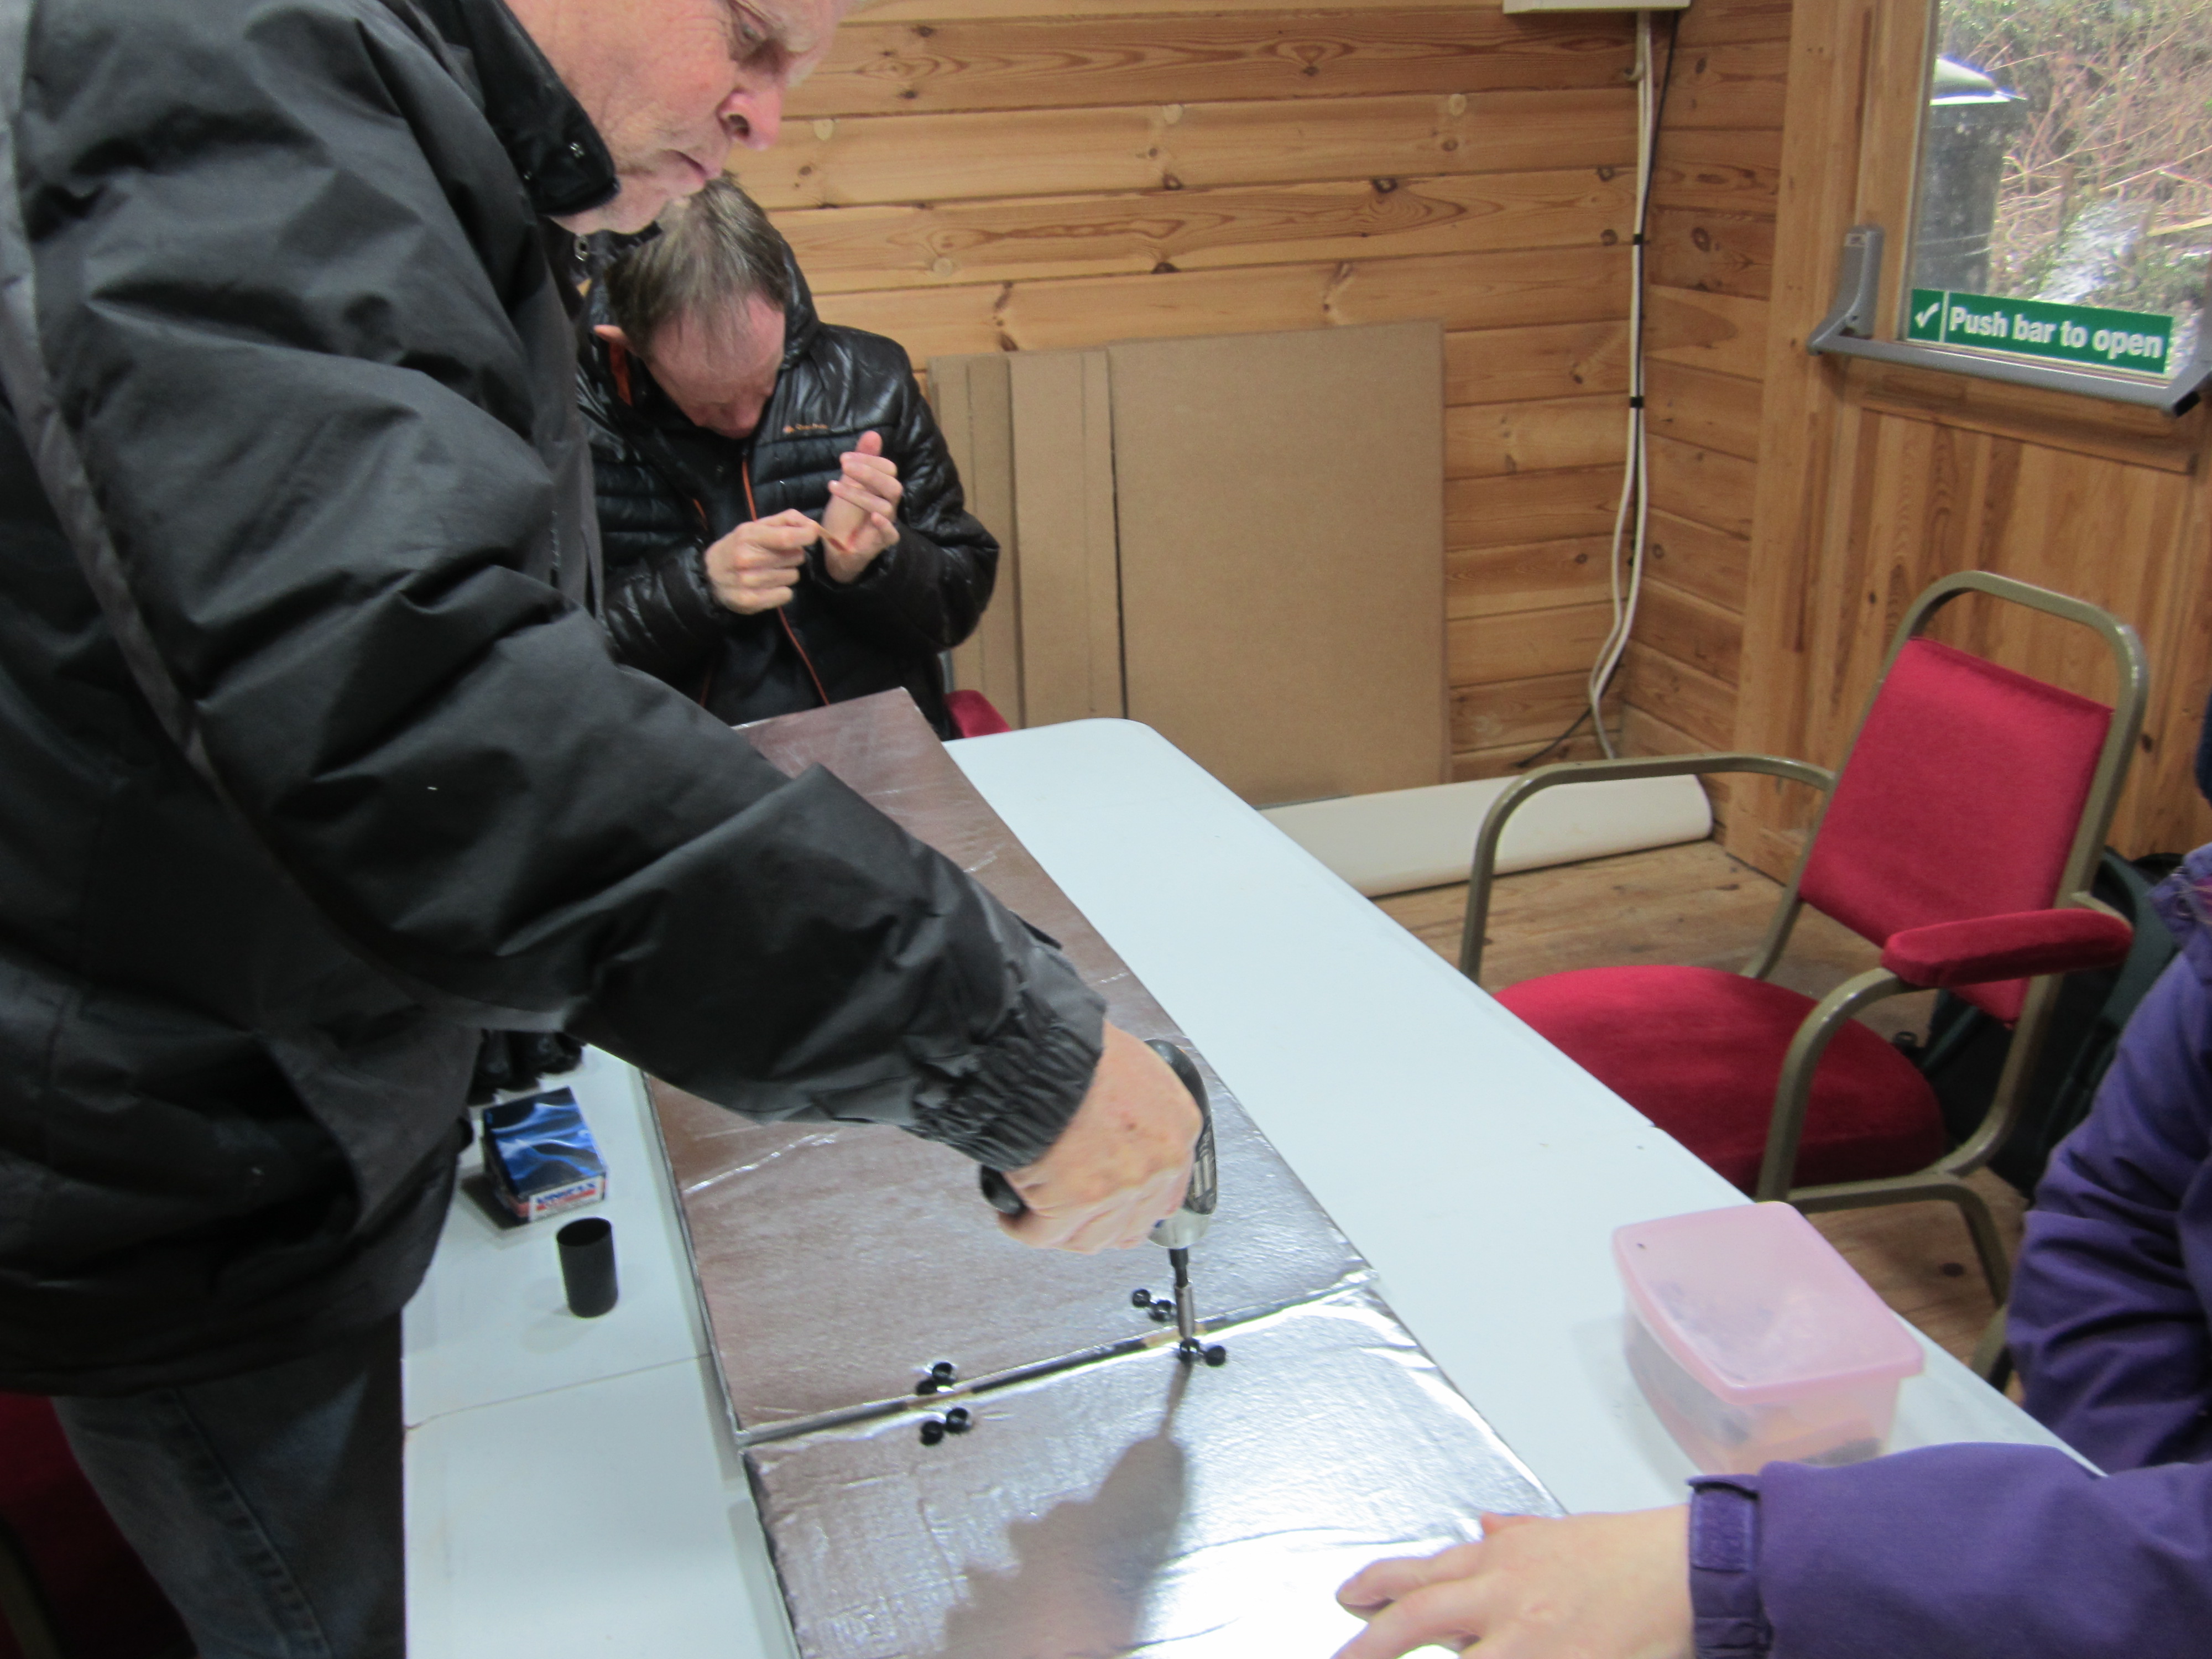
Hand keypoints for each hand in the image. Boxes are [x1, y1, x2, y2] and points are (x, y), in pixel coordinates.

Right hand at [704, 510, 816, 614]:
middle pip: (796, 557)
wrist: (709, 576)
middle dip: (792, 556)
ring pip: (793, 576)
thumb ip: (785, 520)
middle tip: (775, 557)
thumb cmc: (738, 547)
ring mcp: (749, 582)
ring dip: (786, 574)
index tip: (812, 535)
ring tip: (769, 571)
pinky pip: (786, 595)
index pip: (787, 537)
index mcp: (749, 536)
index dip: (807, 536)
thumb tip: (813, 525)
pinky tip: (768, 587)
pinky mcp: (752, 601)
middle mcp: (748, 559)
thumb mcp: (755, 527)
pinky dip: (782, 591)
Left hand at [820, 430, 901, 582]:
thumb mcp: (848, 484)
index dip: (868, 460)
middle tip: (843, 465)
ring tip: (833, 486)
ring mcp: (886, 524)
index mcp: (882, 489)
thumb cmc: (844, 517)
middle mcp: (888, 504)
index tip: (843, 458)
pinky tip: (874, 516)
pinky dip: (884, 526)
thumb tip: (873, 434)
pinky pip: (891, 534)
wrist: (834, 549)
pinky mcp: (881, 543)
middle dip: (868, 472)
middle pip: (892, 485)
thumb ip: (861, 461)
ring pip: (885, 506)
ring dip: (859, 494)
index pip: (887, 468)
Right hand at [998, 1023, 1200, 1252]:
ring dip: (1061, 1232)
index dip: (1132, 1207)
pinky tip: (1014, 1217)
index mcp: (1178, 1127)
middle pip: (1129, 1226)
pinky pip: (1042, 1235)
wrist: (1045, 1047)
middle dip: (1097, 1226)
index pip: (1166, 1195)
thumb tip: (1118, 1139)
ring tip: (1037, 1217)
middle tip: (1071, 1216)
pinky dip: (1024, 1229)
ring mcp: (1119, 1189)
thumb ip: (1138, 1115)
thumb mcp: (1134, 1070)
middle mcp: (1158, 1164)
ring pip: (1090, 1239)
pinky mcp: (1074, 1203)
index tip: (1113, 1207)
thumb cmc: (1080, 1048)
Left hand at [1333, 1508, 1691, 1658]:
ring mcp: (1531, 1640)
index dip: (1377, 1584)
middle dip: (1372, 1642)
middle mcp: (1506, 1597)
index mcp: (1502, 1559)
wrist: (1682, 1569)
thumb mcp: (1556, 1533)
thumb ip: (1513, 1537)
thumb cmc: (1626, 1553)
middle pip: (1420, 1618)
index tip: (1349, 1596)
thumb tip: (1483, 1526)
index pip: (1423, 1573)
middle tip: (1343, 1658)